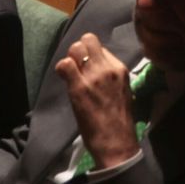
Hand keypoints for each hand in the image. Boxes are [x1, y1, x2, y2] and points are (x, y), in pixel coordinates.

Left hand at [54, 33, 138, 169]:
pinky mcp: (79, 87)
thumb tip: (96, 67)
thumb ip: (111, 76)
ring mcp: (93, 77)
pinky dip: (61, 69)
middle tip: (76, 67)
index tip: (88, 68)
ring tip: (71, 74)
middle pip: (88, 40)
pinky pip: (65, 64)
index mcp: (120, 69)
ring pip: (75, 48)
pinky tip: (64, 79)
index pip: (101, 47)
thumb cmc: (120, 121)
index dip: (91, 56)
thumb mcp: (123, 91)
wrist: (117, 143)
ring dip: (70, 59)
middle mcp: (107, 68)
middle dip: (79, 51)